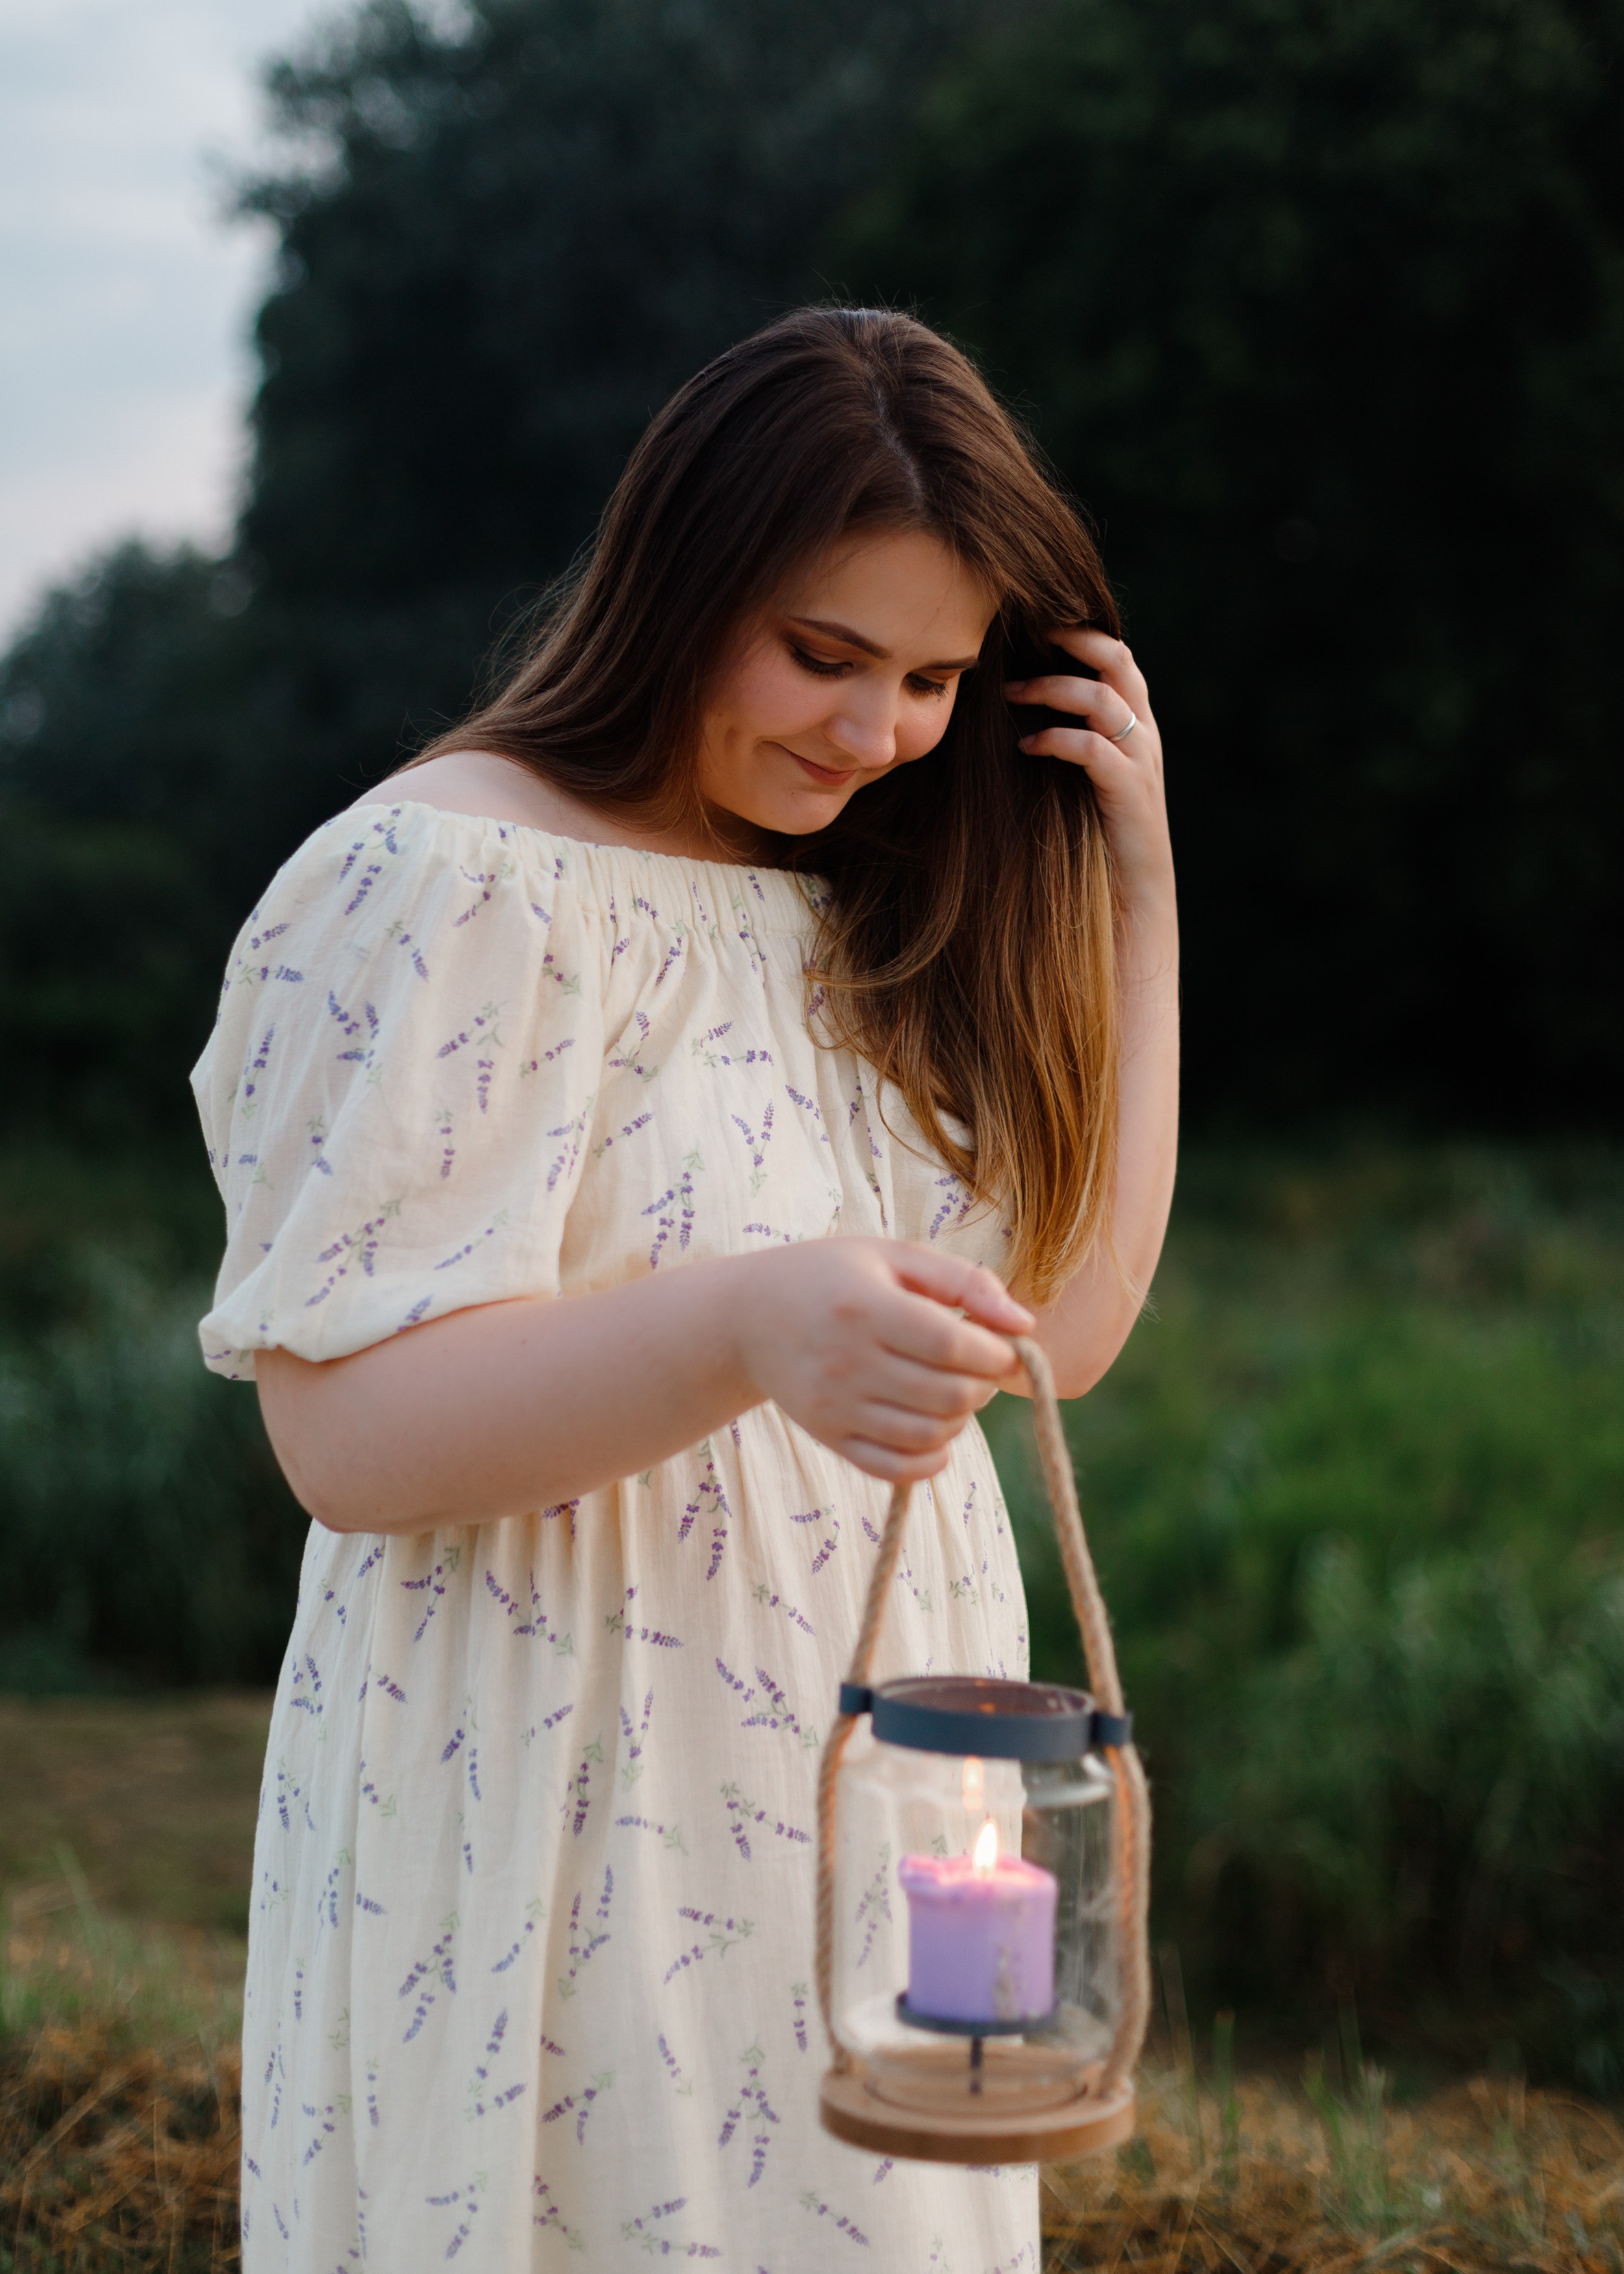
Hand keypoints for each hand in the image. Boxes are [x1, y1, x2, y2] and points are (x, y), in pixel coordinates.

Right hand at [734, 1238, 1031, 1481]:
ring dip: (961, 1418)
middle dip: (984, 1385)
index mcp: (866, 1307)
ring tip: (954, 1391)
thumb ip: (963, 1281)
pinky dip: (930, 1459)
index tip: (1004, 1344)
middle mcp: (847, 1361)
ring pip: (928, 1435)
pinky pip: (894, 1469)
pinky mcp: (829, 1436)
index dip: (996, 1353)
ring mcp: (836, 1406)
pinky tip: (937, 1433)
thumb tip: (1023, 1323)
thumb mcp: (894, 1256)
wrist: (748, 1316)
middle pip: (948, 1396)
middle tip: (979, 1366)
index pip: (953, 1346)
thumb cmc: (833, 1276)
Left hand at [1004, 629, 1172, 919]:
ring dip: (1051, 689)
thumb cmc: (1097, 841)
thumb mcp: (1082, 780)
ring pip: (1103, 697)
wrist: (1133, 902)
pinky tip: (1026, 747)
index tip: (1034, 623)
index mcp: (1136, 725)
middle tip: (1025, 634)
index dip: (1080, 632)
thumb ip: (1068, 743)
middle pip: (1118, 660)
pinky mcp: (1131, 792)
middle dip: (1072, 639)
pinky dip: (1056, 740)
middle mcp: (1144, 735)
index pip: (1117, 657)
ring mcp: (1141, 761)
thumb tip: (1013, 709)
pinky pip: (1093, 747)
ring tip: (1010, 695)